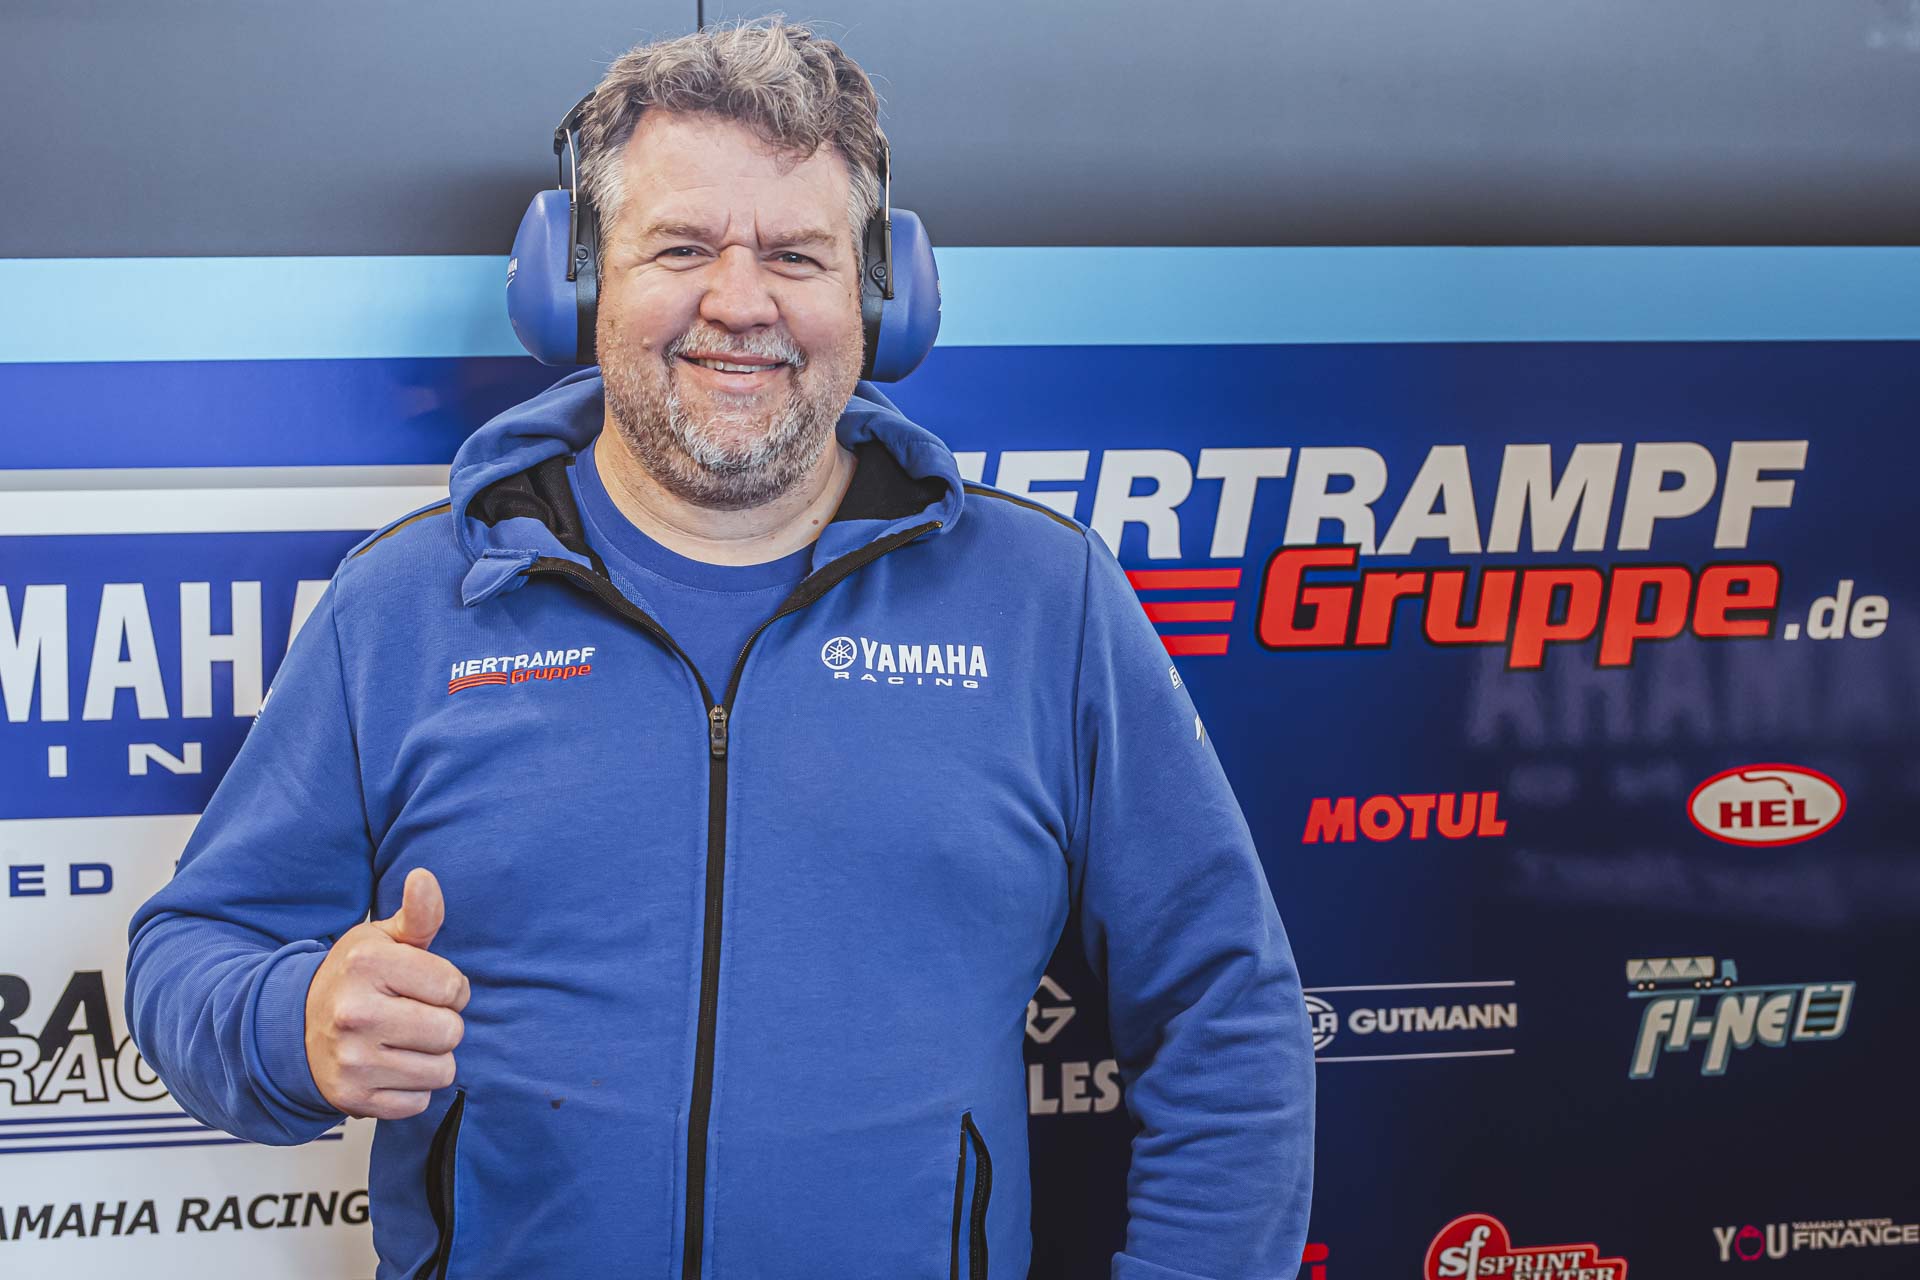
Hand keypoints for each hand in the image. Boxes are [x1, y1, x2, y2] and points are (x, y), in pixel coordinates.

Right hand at [304, 867, 470, 1119]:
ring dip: (431, 1058)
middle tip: (410, 1016)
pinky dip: (411, 1088)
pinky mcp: (353, 1098)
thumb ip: (417, 914)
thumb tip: (424, 878)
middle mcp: (356, 1012)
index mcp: (366, 964)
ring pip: (442, 1070)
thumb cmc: (354, 979)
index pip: (454, 986)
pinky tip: (388, 1067)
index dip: (448, 988)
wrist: (295, 1028)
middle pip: (451, 1031)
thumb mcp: (382, 940)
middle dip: (441, 1024)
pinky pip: (419, 1102)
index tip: (422, 987)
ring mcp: (352, 1059)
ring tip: (400, 1042)